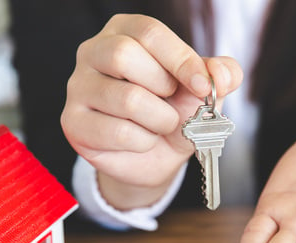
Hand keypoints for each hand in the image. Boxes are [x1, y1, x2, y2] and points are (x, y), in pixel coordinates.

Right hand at [61, 14, 242, 208]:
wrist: (152, 158)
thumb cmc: (171, 112)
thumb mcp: (201, 90)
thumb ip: (220, 74)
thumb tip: (222, 74)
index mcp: (123, 31)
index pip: (148, 32)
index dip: (181, 59)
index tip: (203, 85)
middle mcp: (92, 52)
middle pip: (124, 55)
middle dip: (162, 87)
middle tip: (171, 103)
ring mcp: (78, 87)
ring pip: (125, 98)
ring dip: (158, 119)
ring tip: (160, 125)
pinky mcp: (73, 122)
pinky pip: (116, 132)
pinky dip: (142, 142)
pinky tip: (141, 141)